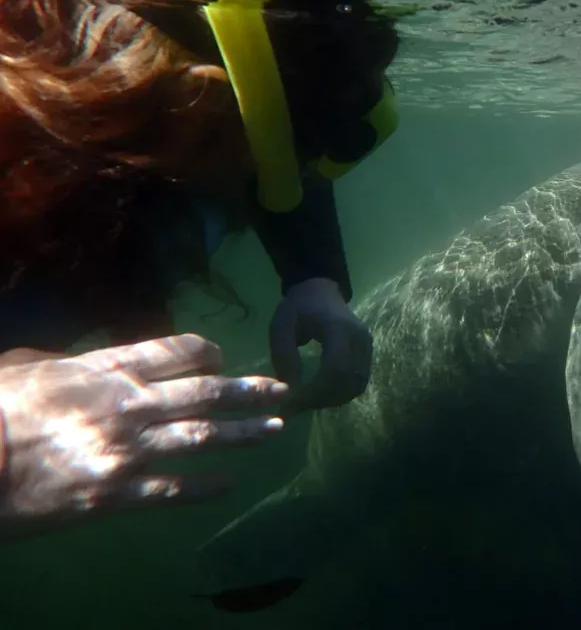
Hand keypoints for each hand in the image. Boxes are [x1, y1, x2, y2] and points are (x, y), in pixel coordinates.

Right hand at [0, 334, 287, 540]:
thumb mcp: (33, 366)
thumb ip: (80, 363)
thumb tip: (105, 364)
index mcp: (108, 367)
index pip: (178, 350)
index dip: (209, 351)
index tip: (225, 357)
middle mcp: (130, 403)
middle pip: (206, 392)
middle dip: (250, 390)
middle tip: (284, 391)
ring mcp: (129, 450)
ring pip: (203, 437)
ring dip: (244, 433)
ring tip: (275, 429)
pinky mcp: (117, 494)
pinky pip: (175, 490)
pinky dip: (206, 487)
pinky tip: (230, 484)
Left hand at [268, 277, 372, 414]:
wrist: (320, 291)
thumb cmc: (298, 308)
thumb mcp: (281, 326)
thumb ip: (284, 356)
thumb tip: (291, 389)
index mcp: (338, 328)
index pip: (336, 367)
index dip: (317, 390)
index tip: (294, 401)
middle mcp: (359, 338)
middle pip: (349, 380)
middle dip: (323, 399)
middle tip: (298, 406)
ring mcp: (367, 345)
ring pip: (357, 385)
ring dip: (333, 399)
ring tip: (308, 401)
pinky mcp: (368, 352)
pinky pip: (358, 381)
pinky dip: (341, 393)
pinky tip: (322, 394)